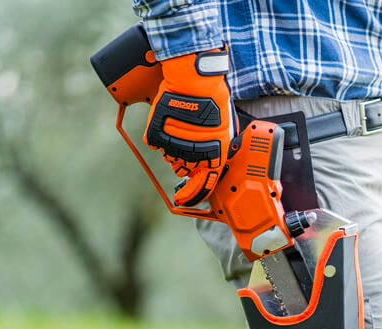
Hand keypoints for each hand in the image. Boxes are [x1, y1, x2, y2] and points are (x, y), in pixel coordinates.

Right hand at [144, 48, 231, 206]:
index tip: (185, 199)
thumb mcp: (224, 125)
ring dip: (174, 149)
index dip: (195, 193)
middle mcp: (194, 151)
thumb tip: (211, 163)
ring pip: (171, 156)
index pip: (205, 182)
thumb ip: (217, 146)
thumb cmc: (212, 96)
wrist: (193, 77)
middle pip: (186, 168)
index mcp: (214, 152)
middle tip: (186, 150)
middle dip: (185, 164)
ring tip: (180, 129)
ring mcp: (174, 142)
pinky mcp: (158, 133)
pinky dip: (162, 136)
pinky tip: (170, 123)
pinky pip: (157, 143)